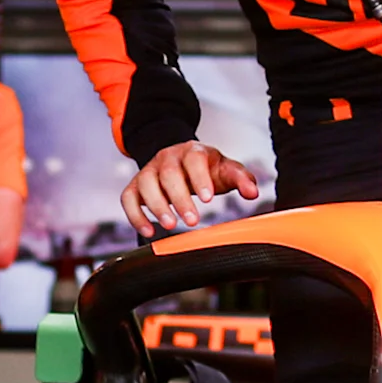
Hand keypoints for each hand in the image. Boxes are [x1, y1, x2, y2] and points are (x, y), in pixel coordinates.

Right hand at [122, 141, 260, 236]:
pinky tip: (149, 232)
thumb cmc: (206, 168)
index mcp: (192, 151)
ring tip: (170, 225)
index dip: (200, 178)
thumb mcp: (226, 169)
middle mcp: (167, 158)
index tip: (208, 198)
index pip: (194, 160)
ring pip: (145, 184)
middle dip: (180, 198)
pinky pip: (128, 198)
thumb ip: (241, 179)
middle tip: (192, 221)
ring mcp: (149, 170)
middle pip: (168, 174)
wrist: (181, 160)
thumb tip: (253, 192)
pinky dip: (135, 215)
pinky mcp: (135, 185)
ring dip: (156, 206)